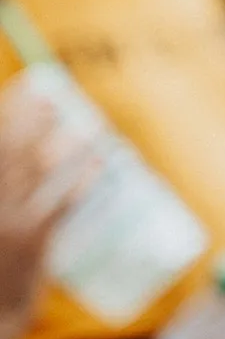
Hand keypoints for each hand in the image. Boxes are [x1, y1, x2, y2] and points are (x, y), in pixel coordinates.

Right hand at [0, 88, 98, 327]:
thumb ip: (8, 187)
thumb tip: (29, 158)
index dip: (6, 115)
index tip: (22, 91)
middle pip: (8, 153)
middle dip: (26, 119)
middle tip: (46, 95)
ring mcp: (6, 226)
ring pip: (35, 173)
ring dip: (58, 141)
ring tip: (83, 121)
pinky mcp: (33, 246)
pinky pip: (61, 204)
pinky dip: (82, 179)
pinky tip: (101, 160)